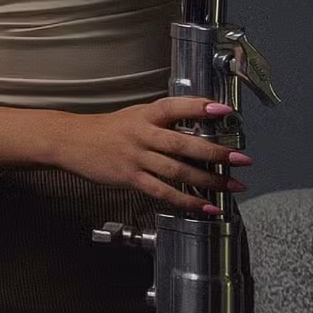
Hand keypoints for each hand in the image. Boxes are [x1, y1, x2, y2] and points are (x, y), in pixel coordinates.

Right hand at [23, 97, 246, 208]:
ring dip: (209, 180)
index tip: (224, 110)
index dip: (200, 107)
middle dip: (216, 152)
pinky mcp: (130, 178)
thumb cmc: (107, 129)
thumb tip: (199, 126)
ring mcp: (136, 157)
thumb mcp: (135, 115)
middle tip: (241, 158)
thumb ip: (164, 120)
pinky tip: (206, 206)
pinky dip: (187, 201)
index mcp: (146, 114)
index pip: (176, 106)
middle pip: (184, 144)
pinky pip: (163, 192)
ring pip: (178, 170)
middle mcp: (142, 134)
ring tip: (232, 186)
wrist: (71, 141)